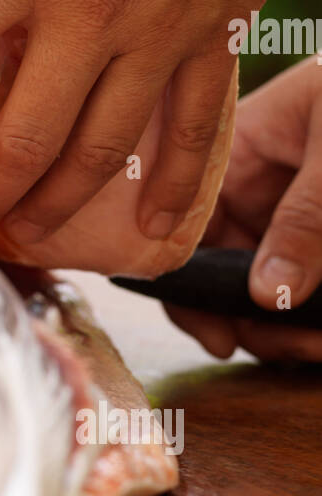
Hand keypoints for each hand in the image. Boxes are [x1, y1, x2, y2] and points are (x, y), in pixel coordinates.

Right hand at [165, 57, 321, 361]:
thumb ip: (307, 218)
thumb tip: (268, 294)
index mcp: (236, 148)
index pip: (187, 223)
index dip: (191, 284)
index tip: (223, 339)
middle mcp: (256, 184)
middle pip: (229, 267)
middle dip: (259, 319)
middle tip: (304, 347)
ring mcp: (293, 211)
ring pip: (274, 287)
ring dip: (295, 326)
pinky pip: (309, 283)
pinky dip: (315, 313)